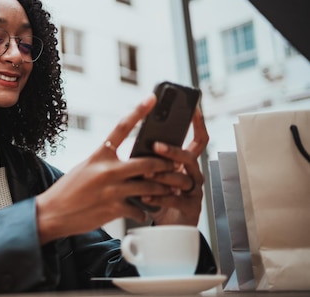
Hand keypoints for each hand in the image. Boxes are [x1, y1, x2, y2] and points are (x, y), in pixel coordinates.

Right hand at [36, 95, 176, 244]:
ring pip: (149, 186)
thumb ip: (105, 162)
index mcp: (99, 155)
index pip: (122, 127)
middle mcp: (107, 170)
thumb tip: (126, 159)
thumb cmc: (68, 190)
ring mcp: (112, 190)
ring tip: (169, 190)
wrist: (53, 213)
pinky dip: (145, 212)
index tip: (152, 99)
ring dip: (162, 189)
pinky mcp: (114, 209)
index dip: (139, 111)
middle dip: (165, 164)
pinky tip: (145, 212)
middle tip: (176, 165)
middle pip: (147, 162)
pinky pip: (140, 210)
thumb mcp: (85, 168)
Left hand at [141, 105, 208, 225]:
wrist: (167, 228)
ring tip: (147, 175)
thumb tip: (136, 141)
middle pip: (189, 157)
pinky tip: (146, 196)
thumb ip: (150, 158)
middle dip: (172, 150)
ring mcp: (194, 191)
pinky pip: (176, 199)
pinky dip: (159, 197)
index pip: (198, 140)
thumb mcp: (154, 173)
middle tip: (155, 146)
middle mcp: (194, 174)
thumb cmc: (158, 195)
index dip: (199, 124)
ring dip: (163, 175)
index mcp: (187, 162)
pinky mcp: (190, 208)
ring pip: (182, 178)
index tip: (194, 108)